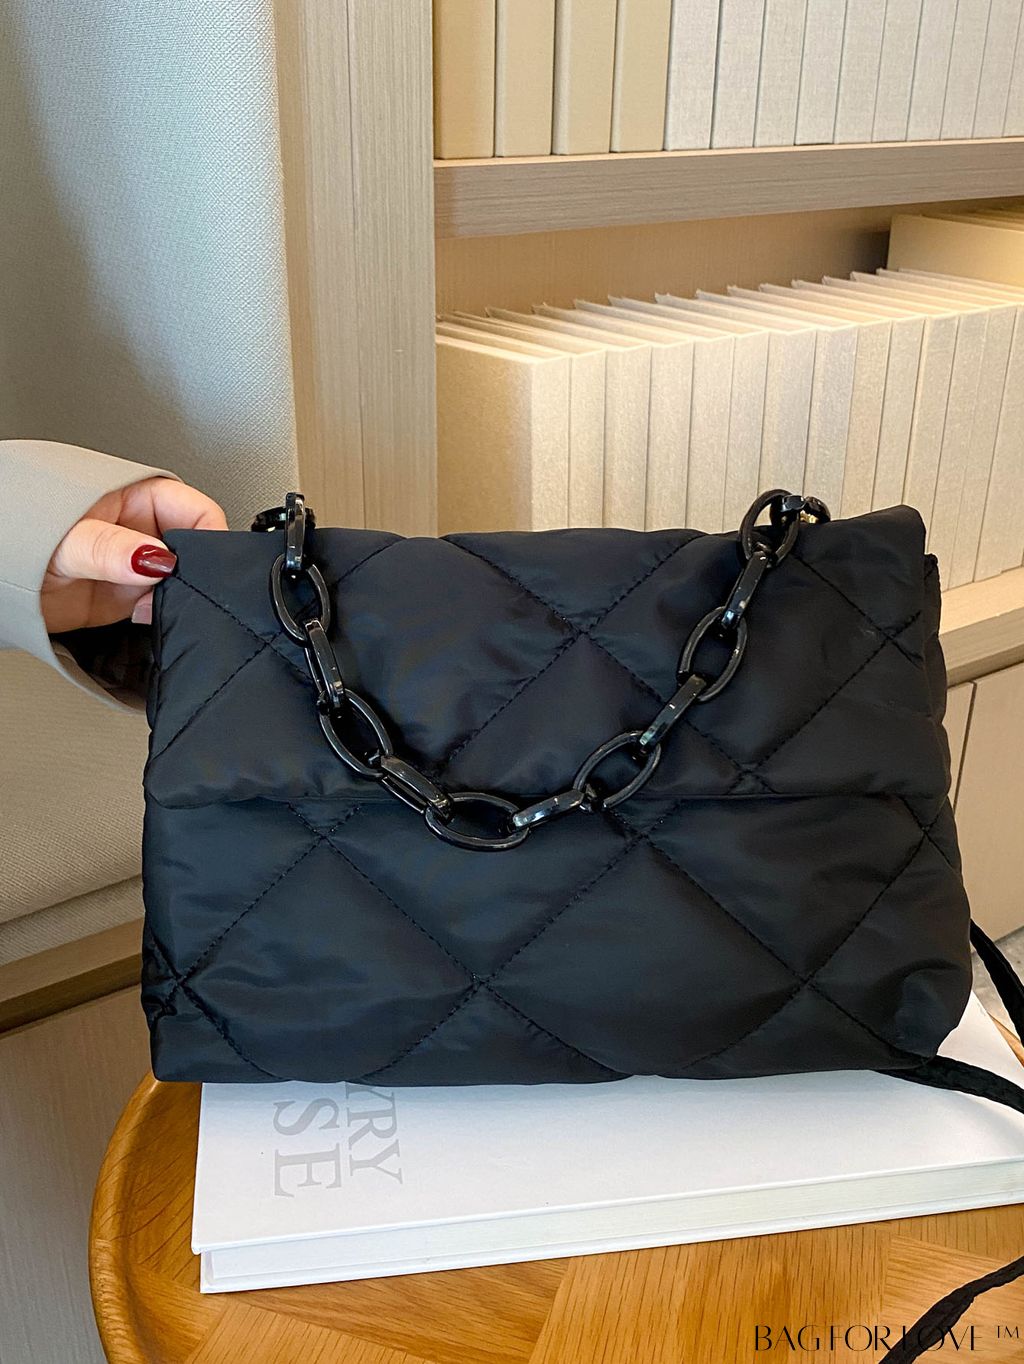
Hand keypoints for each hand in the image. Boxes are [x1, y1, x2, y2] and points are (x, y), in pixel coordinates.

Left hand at [42, 477, 226, 632]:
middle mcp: (140, 529)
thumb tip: (155, 557)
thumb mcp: (66, 539)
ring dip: (175, 596)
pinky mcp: (128, 597)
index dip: (208, 535)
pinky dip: (161, 615)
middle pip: (193, 547)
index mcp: (135, 495)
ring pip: (181, 580)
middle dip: (192, 571)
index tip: (202, 563)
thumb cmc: (16, 538)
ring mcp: (135, 564)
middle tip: (174, 585)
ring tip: (150, 602)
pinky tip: (144, 616)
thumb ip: (111, 548)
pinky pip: (161, 606)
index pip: (196, 509)